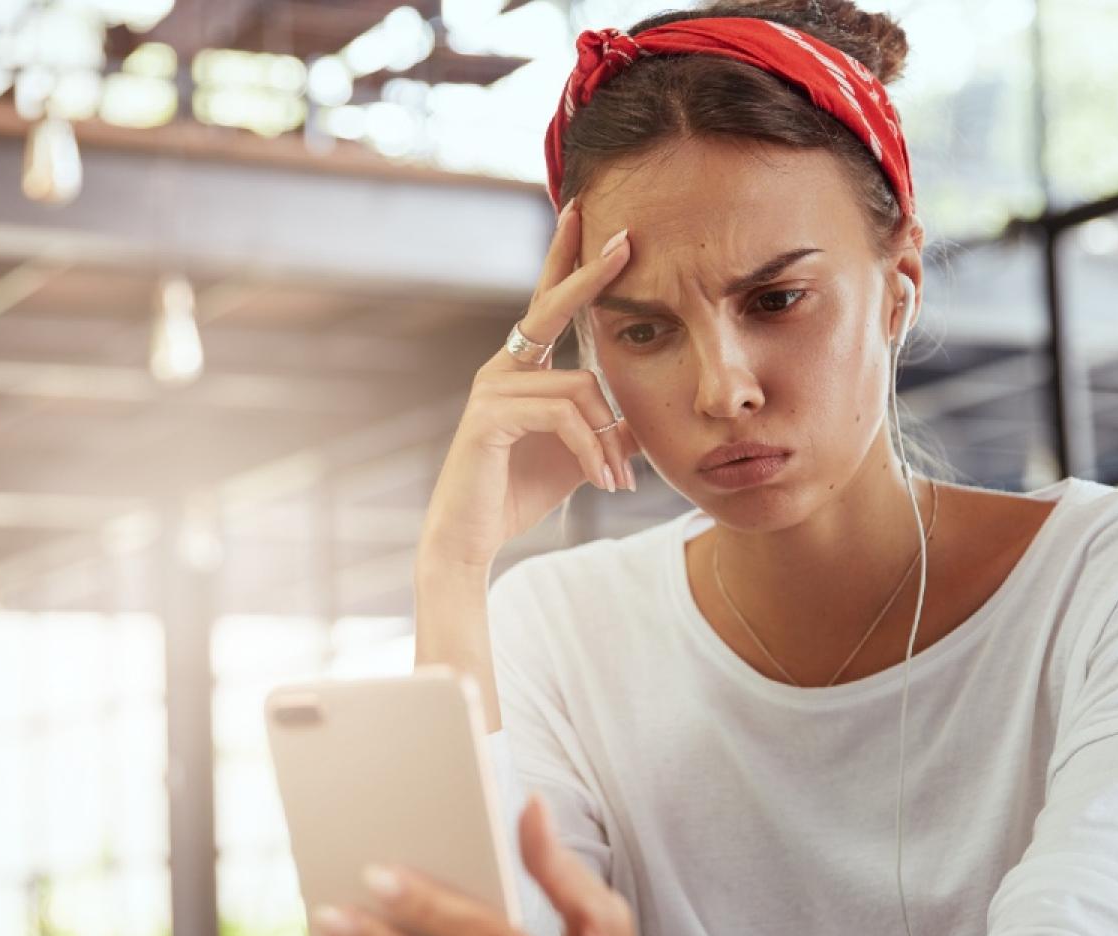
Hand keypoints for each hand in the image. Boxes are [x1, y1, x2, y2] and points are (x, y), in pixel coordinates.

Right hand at [418, 203, 639, 570]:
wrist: (471, 537)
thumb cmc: (519, 492)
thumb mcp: (581, 456)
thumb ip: (609, 430)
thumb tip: (646, 420)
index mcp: (521, 368)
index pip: (549, 304)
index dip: (570, 262)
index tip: (588, 216)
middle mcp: (501, 368)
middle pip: (552, 307)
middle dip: (590, 272)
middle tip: (627, 238)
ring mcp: (491, 388)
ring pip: (579, 387)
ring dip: (608, 440)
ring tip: (618, 483)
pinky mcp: (489, 416)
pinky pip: (563, 414)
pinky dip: (592, 449)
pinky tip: (602, 483)